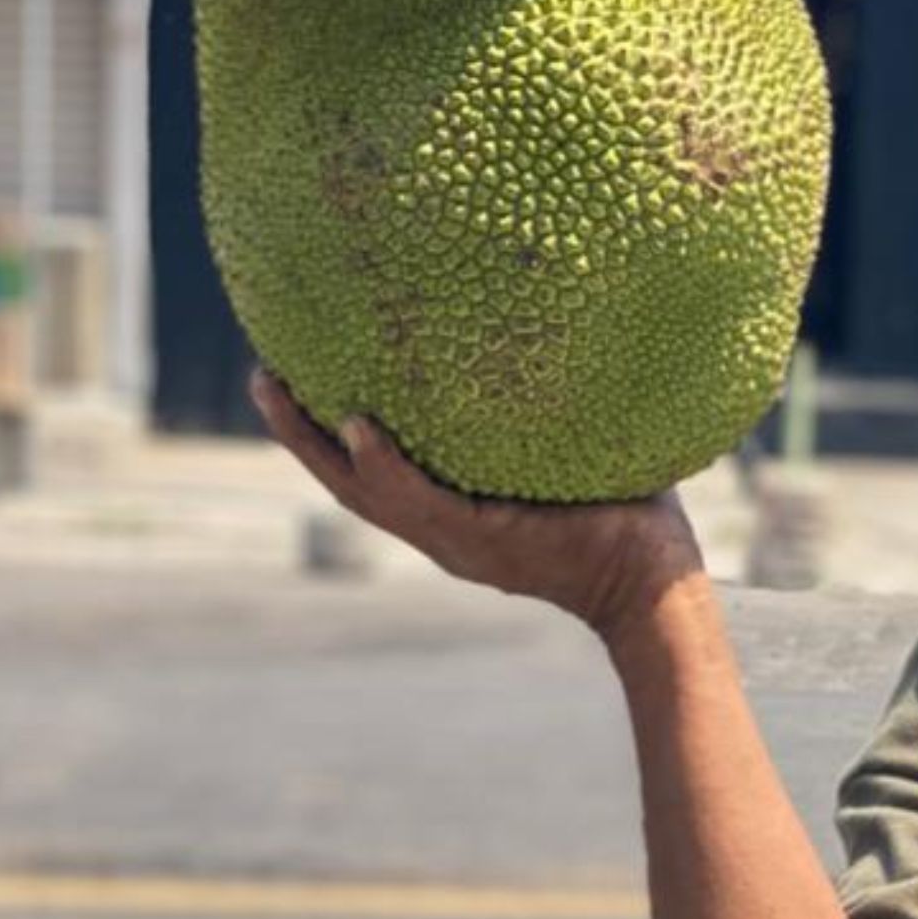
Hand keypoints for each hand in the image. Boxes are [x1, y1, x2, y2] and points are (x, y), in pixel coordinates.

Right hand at [249, 369, 706, 638]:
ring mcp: (458, 542)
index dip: (329, 437)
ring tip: (276, 390)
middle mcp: (444, 534)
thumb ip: (555, 412)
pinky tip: (357, 427)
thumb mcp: (577, 458)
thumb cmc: (630, 516)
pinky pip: (422, 500)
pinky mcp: (484, 542)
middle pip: (347, 481)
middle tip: (260, 376)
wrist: (657, 587)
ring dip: (314, 443)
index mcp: (455, 518)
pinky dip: (385, 466)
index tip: (297, 385)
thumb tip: (564, 332)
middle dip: (296, 433)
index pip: (375, 476)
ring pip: (363, 491)